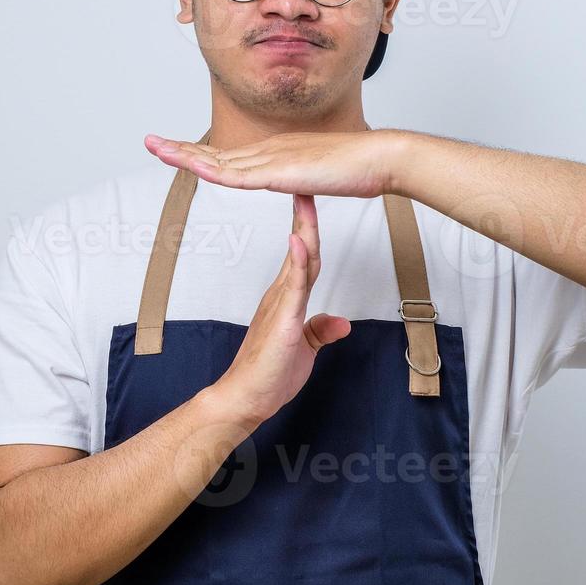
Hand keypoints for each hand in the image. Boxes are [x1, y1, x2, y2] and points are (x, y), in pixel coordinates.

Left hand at [144, 129, 407, 198]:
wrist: (379, 158)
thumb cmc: (359, 168)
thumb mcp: (319, 175)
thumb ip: (303, 178)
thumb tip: (297, 182)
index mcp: (275, 152)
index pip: (228, 155)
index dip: (199, 154)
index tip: (177, 152)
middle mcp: (267, 150)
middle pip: (215, 151)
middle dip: (180, 148)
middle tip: (150, 142)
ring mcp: (272, 159)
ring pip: (218, 159)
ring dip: (185, 154)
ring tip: (155, 147)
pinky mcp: (280, 172)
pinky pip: (239, 174)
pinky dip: (213, 170)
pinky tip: (194, 169)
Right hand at [211, 193, 350, 426]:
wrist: (245, 399)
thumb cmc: (269, 376)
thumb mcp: (304, 349)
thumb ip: (320, 332)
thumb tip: (341, 323)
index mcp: (287, 300)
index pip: (305, 259)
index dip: (310, 232)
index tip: (311, 206)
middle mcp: (281, 296)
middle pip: (302, 251)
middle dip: (306, 218)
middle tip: (307, 186)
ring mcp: (280, 305)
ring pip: (298, 261)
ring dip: (304, 229)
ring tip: (305, 199)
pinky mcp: (282, 319)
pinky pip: (294, 285)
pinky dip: (299, 261)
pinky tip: (300, 240)